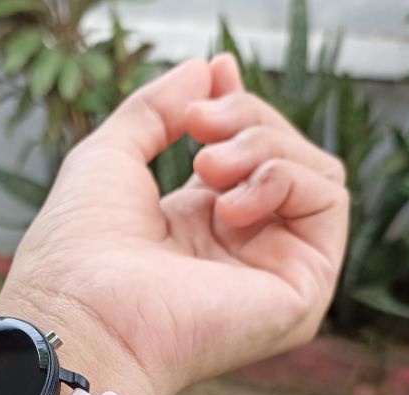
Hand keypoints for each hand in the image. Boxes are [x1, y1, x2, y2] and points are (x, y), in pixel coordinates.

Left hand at [0, 55, 349, 394]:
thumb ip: (157, 109)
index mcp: (195, 228)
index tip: (217, 73)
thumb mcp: (110, 156)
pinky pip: (328, 200)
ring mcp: (271, 273)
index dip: (238, 109)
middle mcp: (238, 252)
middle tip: (198, 124)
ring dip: (263, 146)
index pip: (245, 158)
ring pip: (312, 172)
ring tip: (206, 165)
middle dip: (246, 119)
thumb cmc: (80, 248)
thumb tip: (208, 69)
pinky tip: (228, 204)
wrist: (83, 312)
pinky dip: (283, 177)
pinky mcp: (301, 292)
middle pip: (282, 156)